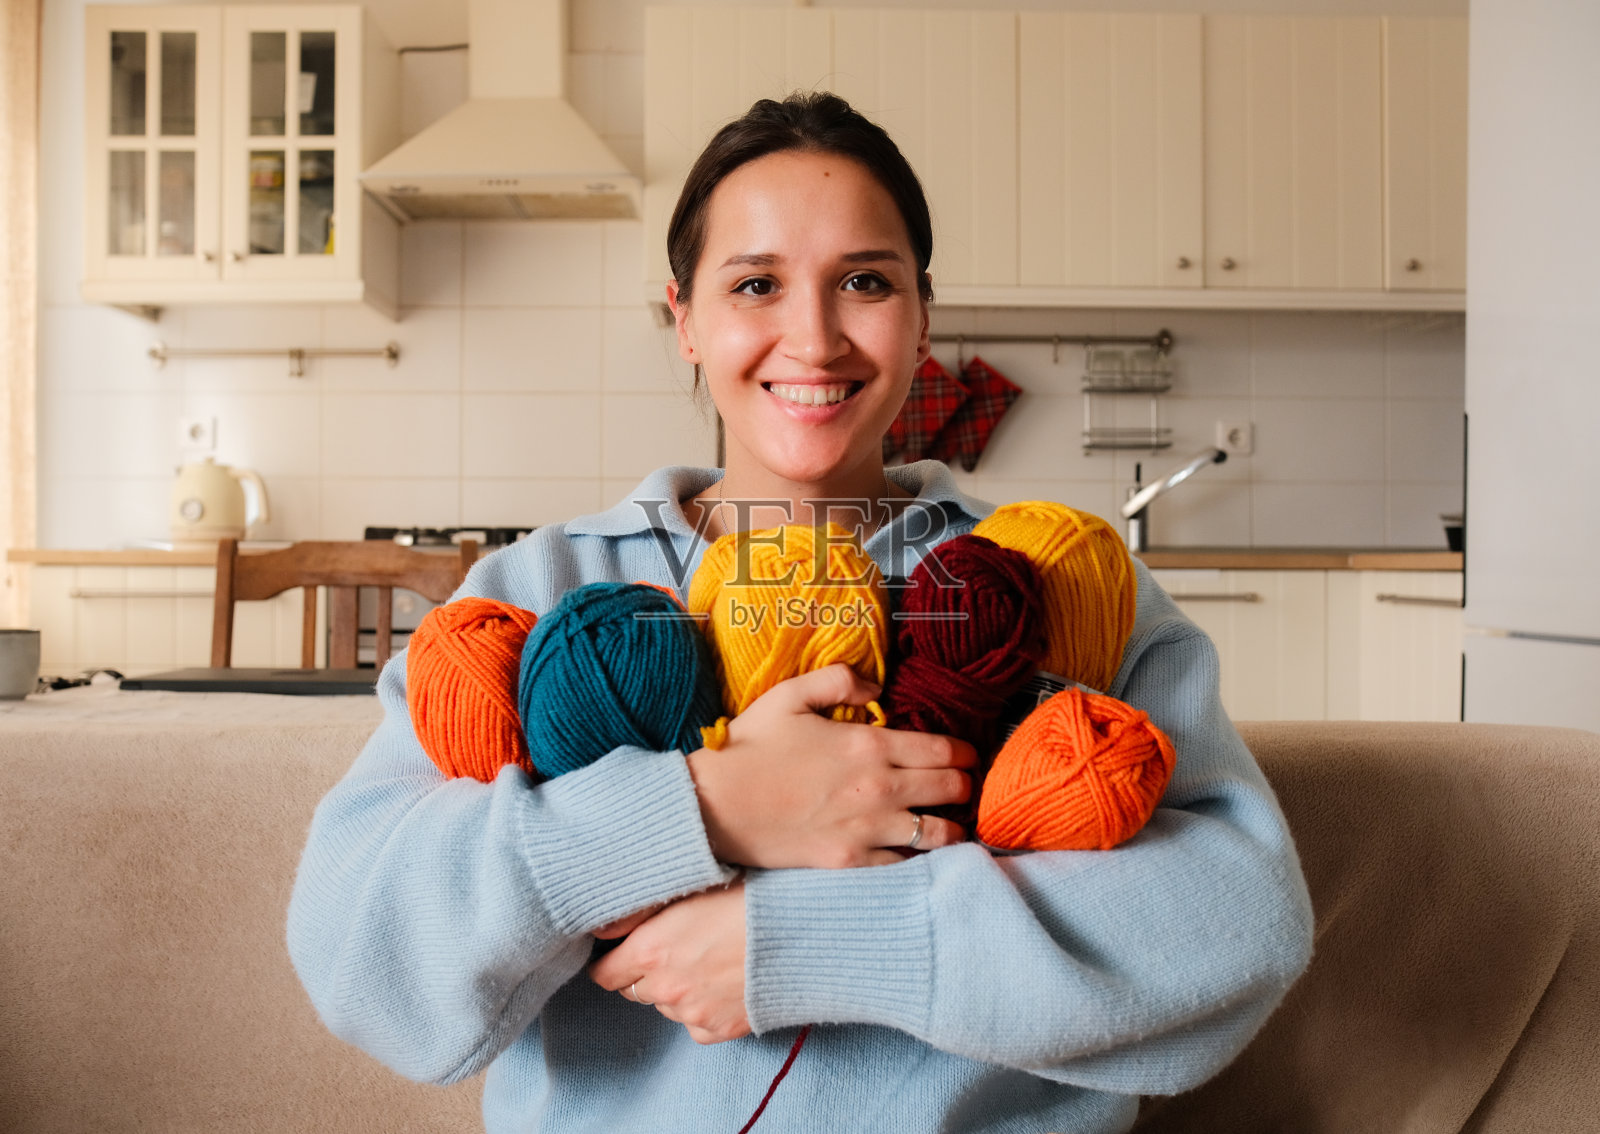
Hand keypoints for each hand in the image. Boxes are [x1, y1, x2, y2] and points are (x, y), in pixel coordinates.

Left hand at [589, 878, 749, 1044]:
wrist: (801, 933)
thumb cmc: (749, 898)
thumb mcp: (690, 888)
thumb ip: (643, 912)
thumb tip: (604, 929)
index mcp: (650, 949)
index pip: (604, 974)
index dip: (611, 962)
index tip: (622, 955)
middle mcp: (665, 986)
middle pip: (634, 992)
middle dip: (646, 975)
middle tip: (673, 952)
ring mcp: (692, 1012)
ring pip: (667, 1008)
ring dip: (676, 992)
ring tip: (707, 964)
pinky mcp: (718, 1030)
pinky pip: (695, 1026)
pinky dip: (703, 1011)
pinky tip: (723, 985)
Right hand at [686, 664, 975, 868]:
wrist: (714, 806)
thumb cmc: (750, 747)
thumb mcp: (790, 695)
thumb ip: (839, 680)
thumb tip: (877, 686)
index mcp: (870, 744)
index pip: (943, 749)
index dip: (965, 751)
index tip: (968, 754)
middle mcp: (880, 787)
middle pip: (950, 789)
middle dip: (965, 785)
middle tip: (965, 786)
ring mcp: (868, 829)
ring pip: (938, 833)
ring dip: (952, 827)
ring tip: (952, 824)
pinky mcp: (851, 862)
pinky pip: (903, 866)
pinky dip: (918, 860)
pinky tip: (918, 855)